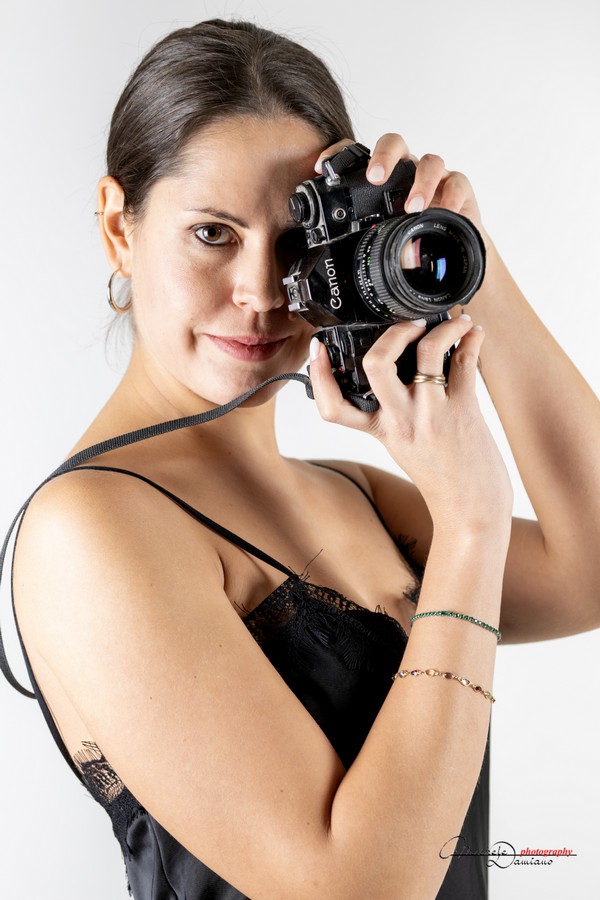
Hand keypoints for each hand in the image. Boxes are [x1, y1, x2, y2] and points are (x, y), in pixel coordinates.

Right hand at [309, 315, 512, 531]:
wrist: (471, 509)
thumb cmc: (441, 477)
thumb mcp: (402, 446)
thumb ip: (394, 414)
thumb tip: (403, 368)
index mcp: (380, 430)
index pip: (333, 406)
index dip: (318, 375)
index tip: (317, 349)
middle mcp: (401, 420)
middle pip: (376, 364)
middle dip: (393, 332)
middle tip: (409, 325)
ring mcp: (432, 413)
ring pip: (428, 351)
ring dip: (445, 326)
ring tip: (453, 320)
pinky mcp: (464, 410)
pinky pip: (466, 362)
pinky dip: (472, 339)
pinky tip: (474, 333)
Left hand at [315, 133, 484, 236]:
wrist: (450, 250)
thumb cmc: (412, 236)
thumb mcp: (384, 236)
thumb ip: (362, 237)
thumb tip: (332, 253)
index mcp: (384, 178)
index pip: (360, 154)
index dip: (341, 154)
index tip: (324, 168)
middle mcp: (408, 170)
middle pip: (395, 144)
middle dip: (384, 156)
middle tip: (375, 177)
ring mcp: (434, 177)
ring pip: (429, 162)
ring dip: (421, 182)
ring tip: (413, 208)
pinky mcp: (458, 187)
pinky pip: (457, 183)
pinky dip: (451, 197)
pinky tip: (445, 211)